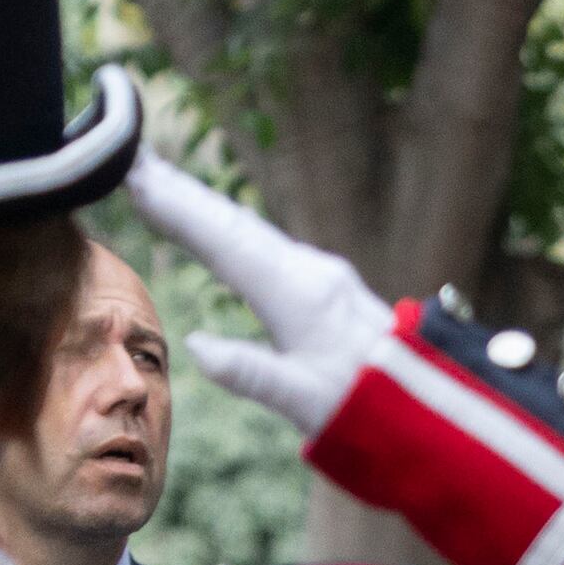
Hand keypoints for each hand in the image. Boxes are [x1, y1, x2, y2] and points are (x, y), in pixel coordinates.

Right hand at [122, 154, 390, 433]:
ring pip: (249, 228)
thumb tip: (197, 347)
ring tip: (159, 178)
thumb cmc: (369, 409)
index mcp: (296, 294)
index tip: (133, 176)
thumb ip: (251, 373)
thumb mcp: (305, 400)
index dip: (176, 209)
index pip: (223, 242)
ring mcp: (318, 274)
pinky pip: (266, 243)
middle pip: (232, 223)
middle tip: (130, 155)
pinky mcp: (326, 284)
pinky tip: (217, 222)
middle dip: (180, 190)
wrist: (432, 409)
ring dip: (203, 203)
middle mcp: (307, 271)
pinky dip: (231, 226)